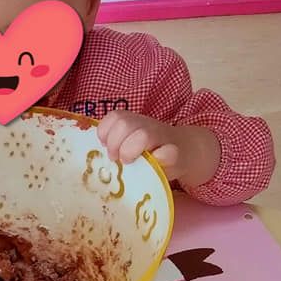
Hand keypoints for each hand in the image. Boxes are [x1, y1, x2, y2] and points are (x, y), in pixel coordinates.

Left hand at [96, 110, 219, 185]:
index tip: (103, 144)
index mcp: (133, 121)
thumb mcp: (129, 142)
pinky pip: (165, 154)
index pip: (114, 116)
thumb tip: (97, 154)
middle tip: (115, 157)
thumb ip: (114, 143)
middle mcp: (147, 125)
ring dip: (130, 151)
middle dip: (114, 143)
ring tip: (128, 162)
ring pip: (143, 135)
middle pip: (125, 123)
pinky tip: (152, 165)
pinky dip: (156, 160)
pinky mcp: (175, 154)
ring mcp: (162, 138)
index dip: (105, 131)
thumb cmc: (150, 151)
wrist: (184, 152)